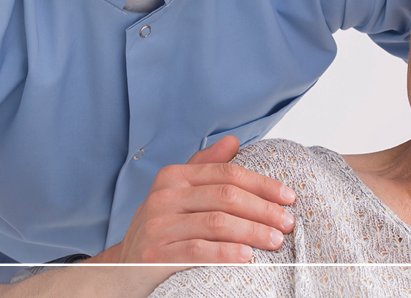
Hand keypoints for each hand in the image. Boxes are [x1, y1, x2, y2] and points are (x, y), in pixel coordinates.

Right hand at [116, 135, 295, 263]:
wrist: (121, 268)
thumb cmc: (160, 229)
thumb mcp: (178, 194)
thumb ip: (205, 167)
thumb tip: (233, 141)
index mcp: (174, 177)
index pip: (226, 173)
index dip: (261, 184)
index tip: (288, 197)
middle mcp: (164, 197)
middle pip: (225, 197)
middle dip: (263, 209)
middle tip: (288, 223)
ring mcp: (158, 225)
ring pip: (216, 223)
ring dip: (252, 231)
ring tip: (276, 241)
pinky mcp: (155, 254)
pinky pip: (198, 250)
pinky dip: (226, 253)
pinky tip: (247, 256)